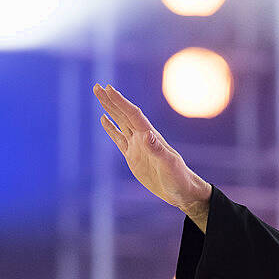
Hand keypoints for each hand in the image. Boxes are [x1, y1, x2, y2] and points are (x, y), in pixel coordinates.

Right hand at [92, 83, 210, 213]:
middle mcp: (143, 138)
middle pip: (124, 115)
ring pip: (120, 123)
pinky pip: (119, 138)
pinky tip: (104, 118)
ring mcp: (137, 146)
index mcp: (151, 137)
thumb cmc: (179, 178)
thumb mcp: (169, 165)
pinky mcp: (133, 156)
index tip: (108, 89)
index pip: (133, 115)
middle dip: (111, 101)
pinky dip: (110, 128)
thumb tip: (147, 134)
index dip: (121, 102)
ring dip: (110, 109)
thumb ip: (157, 150)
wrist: (181, 191)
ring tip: (99, 96)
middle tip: (97, 87)